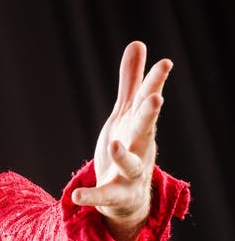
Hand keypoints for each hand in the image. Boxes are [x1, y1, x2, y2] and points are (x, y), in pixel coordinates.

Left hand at [71, 41, 170, 240]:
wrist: (127, 196)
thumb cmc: (128, 147)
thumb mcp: (126, 114)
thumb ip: (131, 82)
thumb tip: (138, 43)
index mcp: (139, 126)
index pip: (148, 101)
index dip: (156, 82)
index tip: (165, 62)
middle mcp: (140, 148)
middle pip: (146, 129)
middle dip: (150, 114)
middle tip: (156, 97)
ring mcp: (130, 173)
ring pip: (131, 164)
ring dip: (123, 155)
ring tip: (113, 143)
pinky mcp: (116, 195)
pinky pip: (103, 196)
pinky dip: (91, 197)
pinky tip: (75, 197)